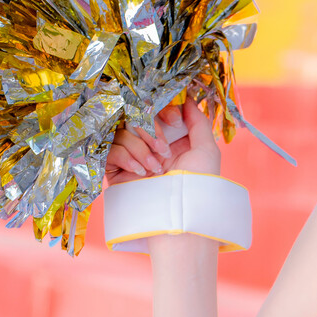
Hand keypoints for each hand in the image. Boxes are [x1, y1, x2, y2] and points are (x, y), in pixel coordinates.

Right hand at [104, 93, 221, 185]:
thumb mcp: (206, 150)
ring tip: (154, 168)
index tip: (174, 121)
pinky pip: (110, 150)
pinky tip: (139, 172)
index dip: (162, 111)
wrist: (180, 217)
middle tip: (163, 149)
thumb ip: (198, 122)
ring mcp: (131, 158)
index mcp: (170, 140)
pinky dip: (124, 157)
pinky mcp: (115, 171)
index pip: (156, 111)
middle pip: (136, 117)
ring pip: (122, 133)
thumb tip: (186, 100)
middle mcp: (149, 147)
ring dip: (139, 147)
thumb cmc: (198, 186)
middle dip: (150, 129)